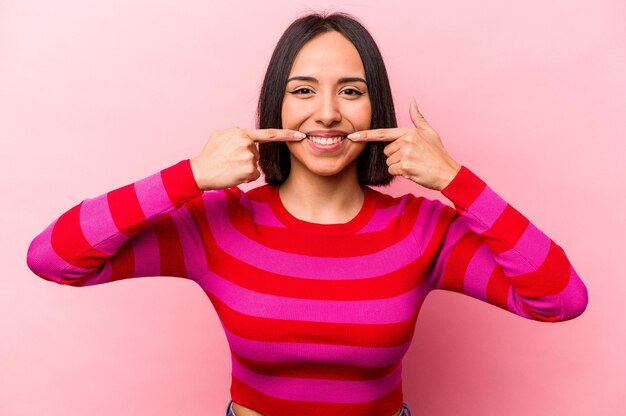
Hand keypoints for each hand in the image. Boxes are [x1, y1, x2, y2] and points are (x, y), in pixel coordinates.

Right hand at [190, 127, 304, 189]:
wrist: (200, 171)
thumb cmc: (209, 155)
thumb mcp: (220, 136)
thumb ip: (237, 133)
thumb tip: (247, 137)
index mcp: (242, 133)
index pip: (269, 134)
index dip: (287, 134)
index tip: (301, 135)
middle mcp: (247, 143)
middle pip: (257, 153)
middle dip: (246, 158)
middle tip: (229, 161)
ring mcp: (249, 157)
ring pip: (255, 165)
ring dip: (245, 168)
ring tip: (229, 167)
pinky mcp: (249, 170)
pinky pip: (253, 175)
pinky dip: (245, 177)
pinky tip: (232, 174)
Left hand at [347, 98, 460, 190]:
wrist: (447, 172)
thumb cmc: (438, 154)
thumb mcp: (430, 132)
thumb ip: (418, 118)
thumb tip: (412, 100)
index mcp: (408, 131)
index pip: (382, 133)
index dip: (365, 135)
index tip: (351, 136)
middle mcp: (405, 140)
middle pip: (386, 151)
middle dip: (395, 156)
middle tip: (412, 158)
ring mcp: (405, 153)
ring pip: (388, 162)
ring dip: (398, 166)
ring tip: (414, 164)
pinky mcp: (405, 166)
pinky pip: (391, 170)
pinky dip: (400, 173)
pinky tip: (413, 171)